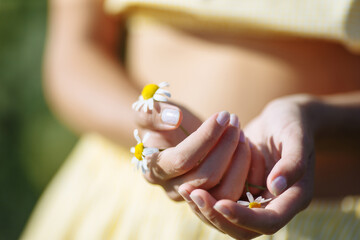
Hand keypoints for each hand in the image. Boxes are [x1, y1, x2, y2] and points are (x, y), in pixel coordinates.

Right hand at [133, 103, 250, 201]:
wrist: (166, 134)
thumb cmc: (158, 121)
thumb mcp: (147, 111)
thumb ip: (153, 114)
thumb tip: (174, 119)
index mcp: (153, 170)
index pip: (182, 159)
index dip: (205, 137)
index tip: (222, 114)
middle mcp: (173, 189)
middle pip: (206, 177)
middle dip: (226, 146)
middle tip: (234, 120)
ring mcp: (195, 197)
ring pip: (224, 191)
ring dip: (239, 161)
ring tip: (242, 133)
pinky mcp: (213, 196)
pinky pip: (235, 193)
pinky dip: (245, 170)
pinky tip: (247, 146)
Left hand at [181, 94, 315, 238]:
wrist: (282, 117)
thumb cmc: (292, 123)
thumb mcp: (296, 137)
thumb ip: (292, 163)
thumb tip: (275, 187)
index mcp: (294, 198)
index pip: (268, 221)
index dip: (243, 217)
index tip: (220, 204)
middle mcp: (274, 205)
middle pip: (244, 230)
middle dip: (218, 216)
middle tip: (195, 195)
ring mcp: (255, 199)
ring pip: (229, 222)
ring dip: (207, 210)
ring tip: (186, 190)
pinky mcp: (241, 191)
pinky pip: (222, 205)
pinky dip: (207, 200)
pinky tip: (189, 187)